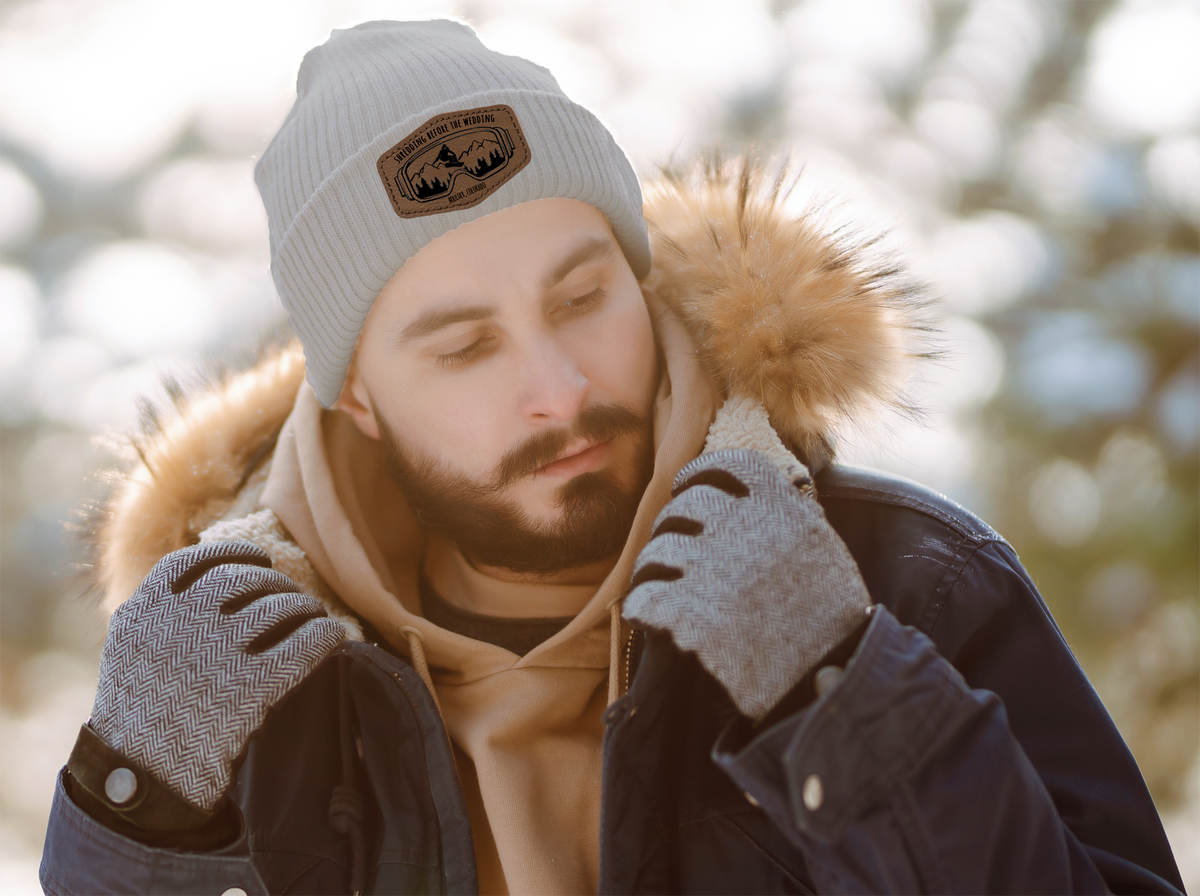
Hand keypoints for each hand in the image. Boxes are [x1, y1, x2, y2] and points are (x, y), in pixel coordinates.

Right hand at [90, 541, 344, 810]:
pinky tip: (335, 636)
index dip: (232, 555)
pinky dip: (324, 634)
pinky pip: (303, 644)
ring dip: (304, 606)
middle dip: (274, 583)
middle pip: (242, 580)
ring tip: (314, 615)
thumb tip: (213, 577)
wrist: (144, 782)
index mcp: (142, 612)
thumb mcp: (129, 654)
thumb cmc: (140, 719)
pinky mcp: (247, 688)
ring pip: (277, 607)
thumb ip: (159, 617)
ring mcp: (213, 655)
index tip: (259, 558)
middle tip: (291, 596)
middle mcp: (176, 625)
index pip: (191, 562)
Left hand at [624, 449, 870, 719]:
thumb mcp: (821, 547)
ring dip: (651, 568)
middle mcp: (748, 530)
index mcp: (782, 509)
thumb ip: (786, 514)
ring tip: (657, 585)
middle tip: (675, 551)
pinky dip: (641, 605)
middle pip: (684, 507)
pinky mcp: (696, 617)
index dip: (700, 473)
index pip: (729, 466)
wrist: (836, 673)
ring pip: (656, 551)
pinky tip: (647, 616)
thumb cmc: (831, 615)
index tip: (687, 486)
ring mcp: (718, 572)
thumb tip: (748, 493)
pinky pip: (645, 598)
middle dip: (673, 527)